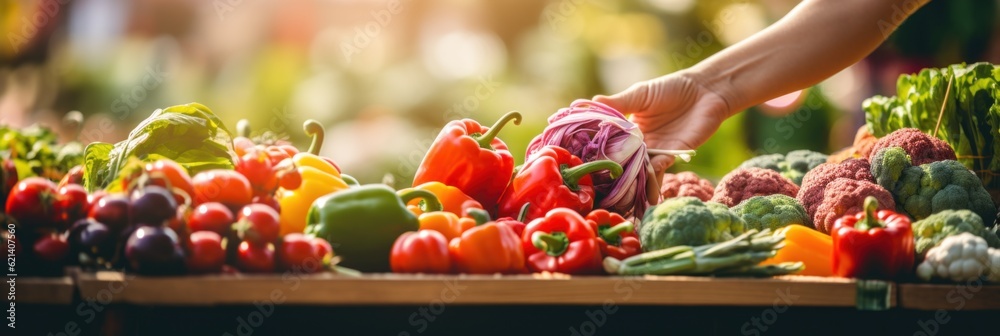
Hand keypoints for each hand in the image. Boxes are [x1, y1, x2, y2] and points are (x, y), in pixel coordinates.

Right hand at [593, 72, 731, 189]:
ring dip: (634, 185)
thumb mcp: (639, 94)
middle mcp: (641, 145)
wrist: (704, 90)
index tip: (584, 165)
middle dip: (615, 177)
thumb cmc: (670, 88)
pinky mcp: (674, 155)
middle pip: (625, 164)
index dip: (599, 155)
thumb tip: (587, 103)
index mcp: (629, 131)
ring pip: (642, 172)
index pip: (610, 146)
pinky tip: (644, 183)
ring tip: (622, 200)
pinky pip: (661, 168)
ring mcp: (657, 152)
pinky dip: (653, 176)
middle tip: (598, 191)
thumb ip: (617, 103)